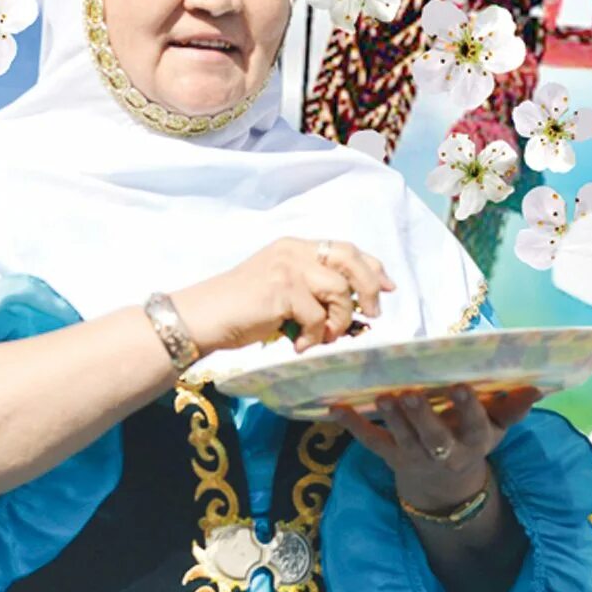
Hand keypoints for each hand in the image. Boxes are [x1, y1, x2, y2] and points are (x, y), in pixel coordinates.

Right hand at [173, 238, 395, 354]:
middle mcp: (293, 251)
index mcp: (294, 246)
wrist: (201, 317)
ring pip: (340, 291)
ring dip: (337, 321)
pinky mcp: (282, 289)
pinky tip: (298, 345)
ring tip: (321, 337)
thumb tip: (356, 304)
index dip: (372, 267)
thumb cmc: (240, 310)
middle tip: (373, 314)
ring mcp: (288, 268)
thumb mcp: (280, 289)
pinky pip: (318, 316)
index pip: (345, 249)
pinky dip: (315, 336)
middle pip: (350, 260)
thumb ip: (312, 288)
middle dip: (370, 287)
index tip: (389, 286)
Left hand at [333, 384, 542, 512]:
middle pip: (433, 438)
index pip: (473, 425)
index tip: (460, 386)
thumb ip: (513, 409)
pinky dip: (352, 426)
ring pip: (402, 439)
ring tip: (382, 397)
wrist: (446, 490)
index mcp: (474, 442)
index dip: (467, 408)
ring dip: (391, 419)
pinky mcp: (391, 457)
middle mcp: (444, 452)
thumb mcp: (497, 431)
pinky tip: (336, 407)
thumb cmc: (473, 444)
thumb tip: (538, 385)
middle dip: (422, 418)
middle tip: (410, 395)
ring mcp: (414, 456)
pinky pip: (370, 442)